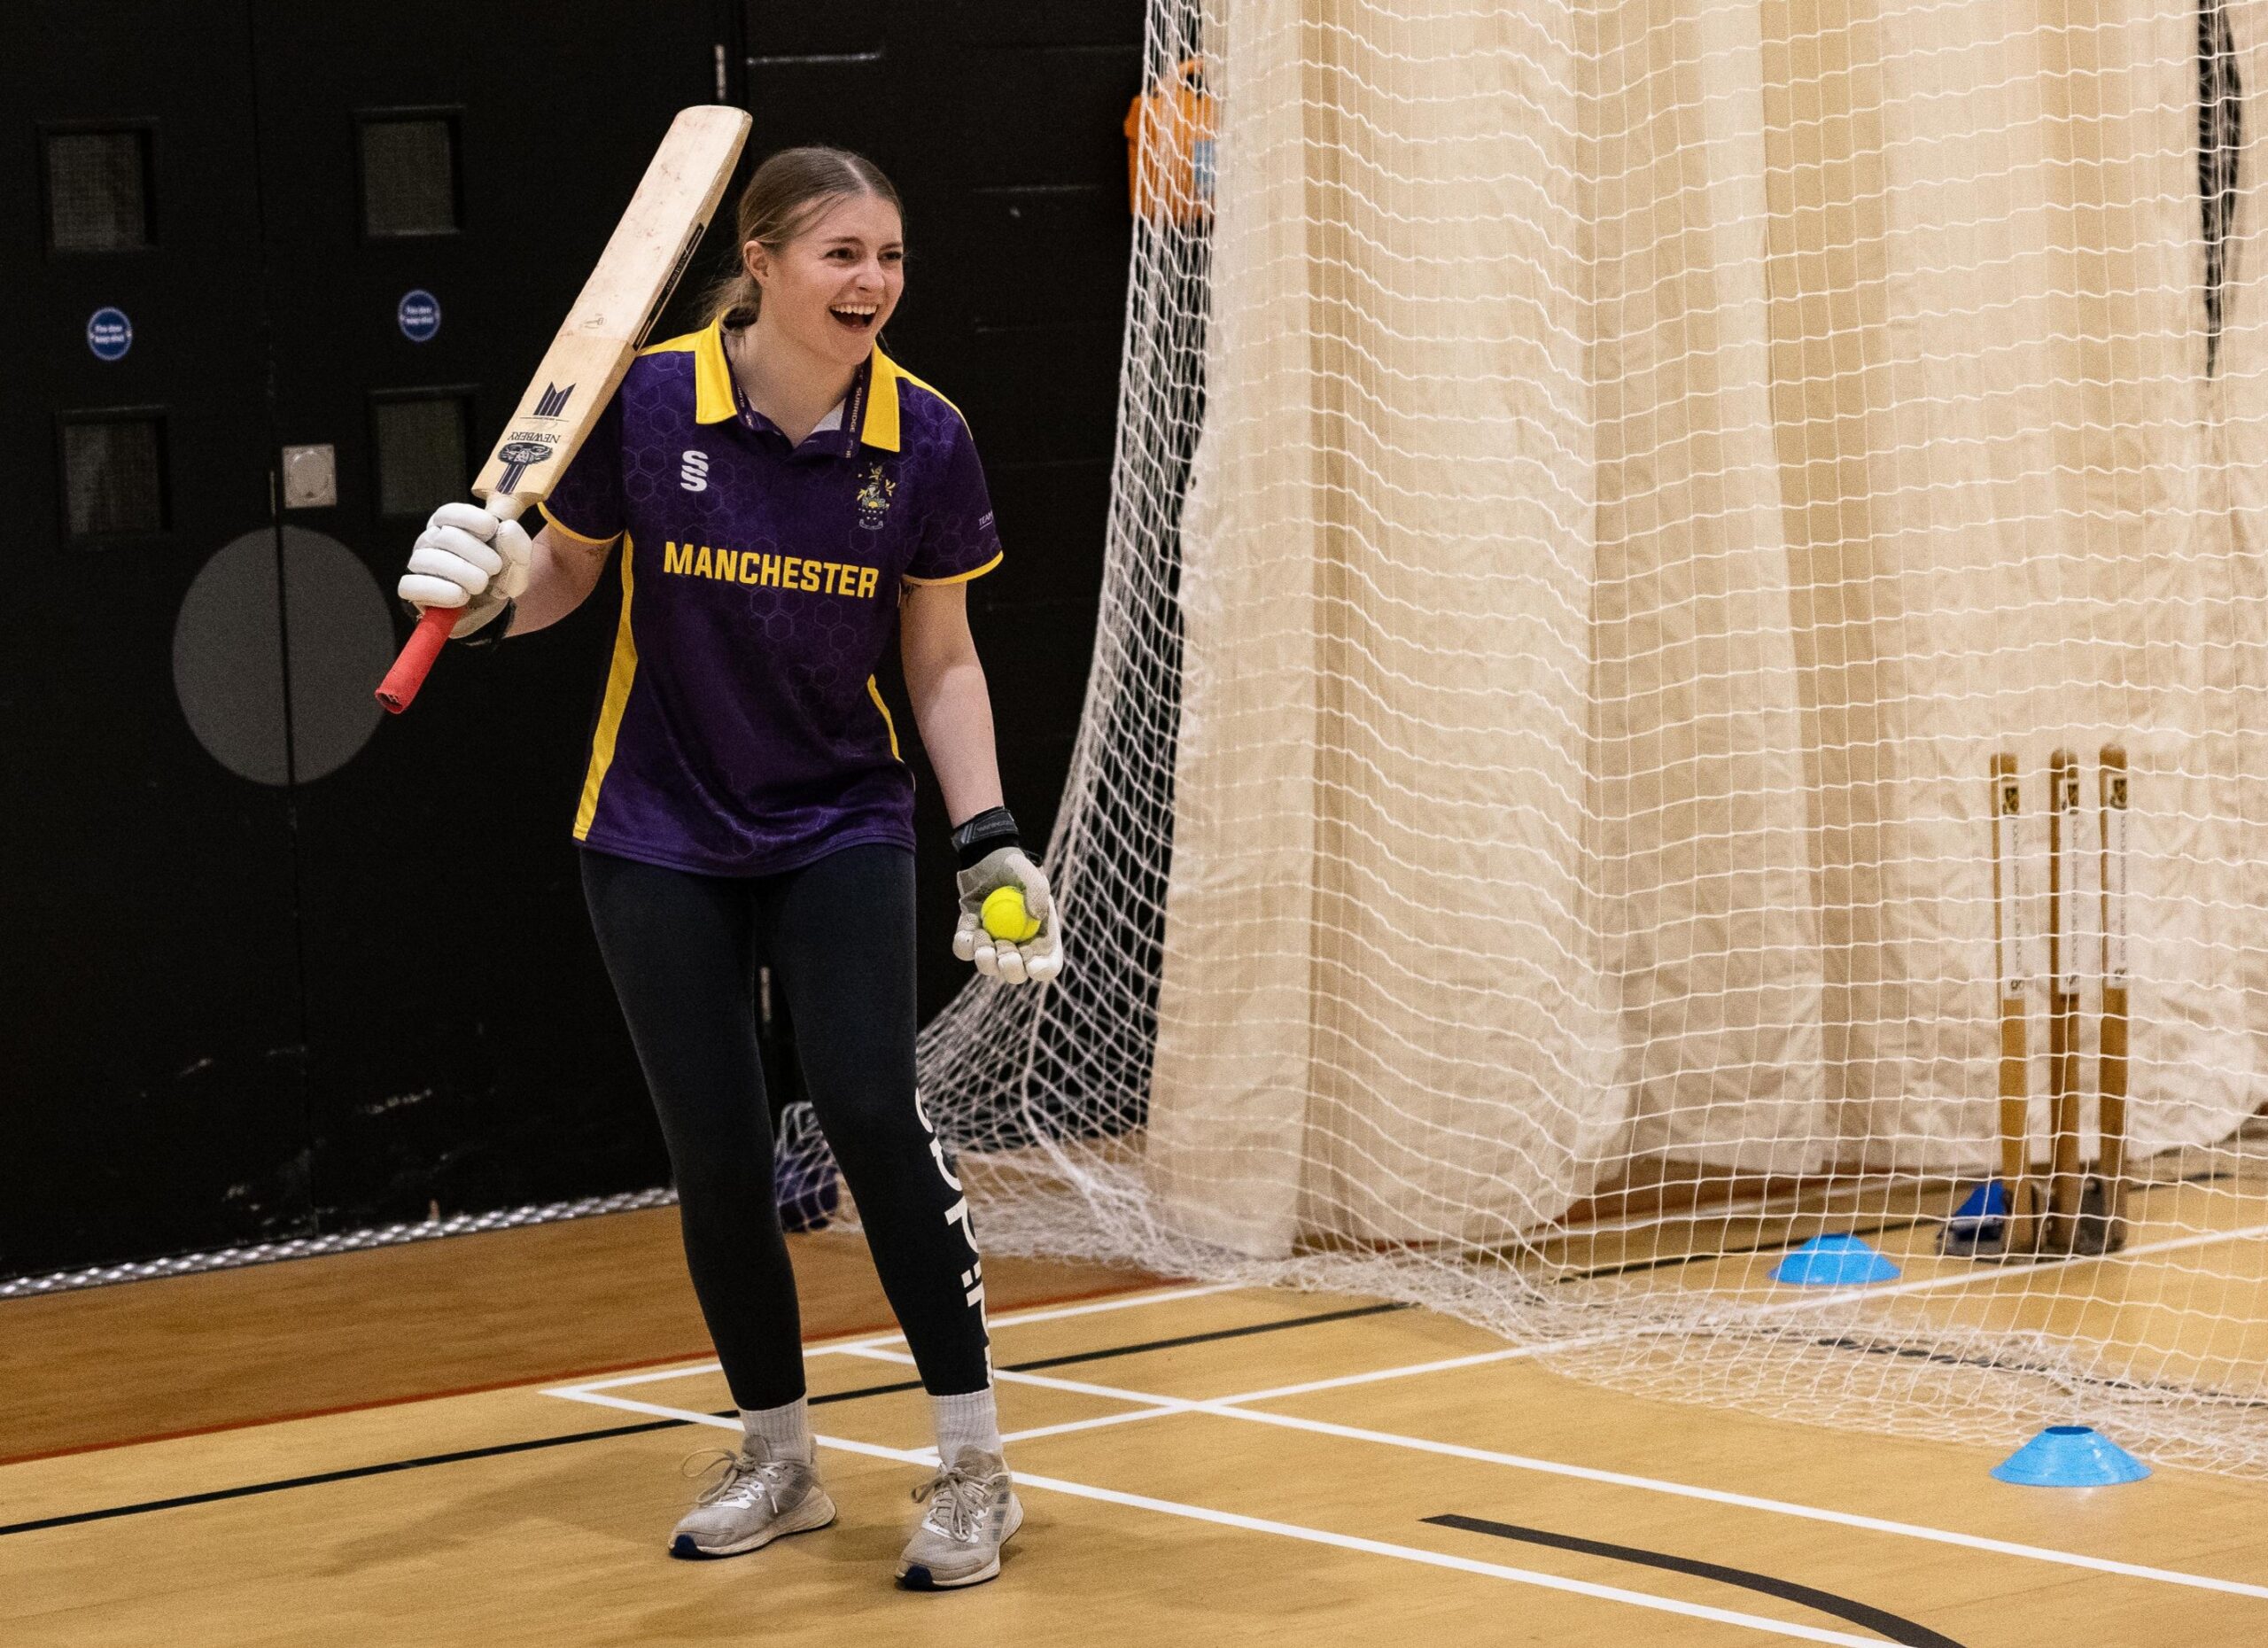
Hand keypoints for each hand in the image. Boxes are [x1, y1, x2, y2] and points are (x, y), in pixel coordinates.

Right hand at [399, 502, 531, 638]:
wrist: (490, 612)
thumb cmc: (497, 579)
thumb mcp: (516, 564)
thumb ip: (517, 544)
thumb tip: (506, 526)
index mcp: (450, 525)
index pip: (448, 512)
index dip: (471, 519)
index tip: (491, 530)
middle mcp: (430, 541)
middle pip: (445, 536)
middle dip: (478, 554)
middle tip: (493, 570)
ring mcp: (418, 564)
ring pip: (428, 560)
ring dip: (462, 574)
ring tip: (480, 586)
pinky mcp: (412, 590)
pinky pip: (412, 585)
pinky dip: (441, 592)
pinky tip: (460, 597)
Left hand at [953, 846, 1062, 985]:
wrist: (988, 858)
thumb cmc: (1016, 868)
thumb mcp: (1031, 872)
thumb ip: (1038, 891)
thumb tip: (1034, 915)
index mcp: (1041, 939)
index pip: (1047, 966)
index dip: (1041, 970)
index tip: (1031, 962)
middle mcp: (1019, 948)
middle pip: (1016, 974)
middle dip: (1009, 968)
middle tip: (1002, 947)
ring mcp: (994, 946)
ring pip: (988, 968)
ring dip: (984, 956)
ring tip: (982, 933)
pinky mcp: (972, 939)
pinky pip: (964, 950)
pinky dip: (965, 941)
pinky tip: (970, 921)